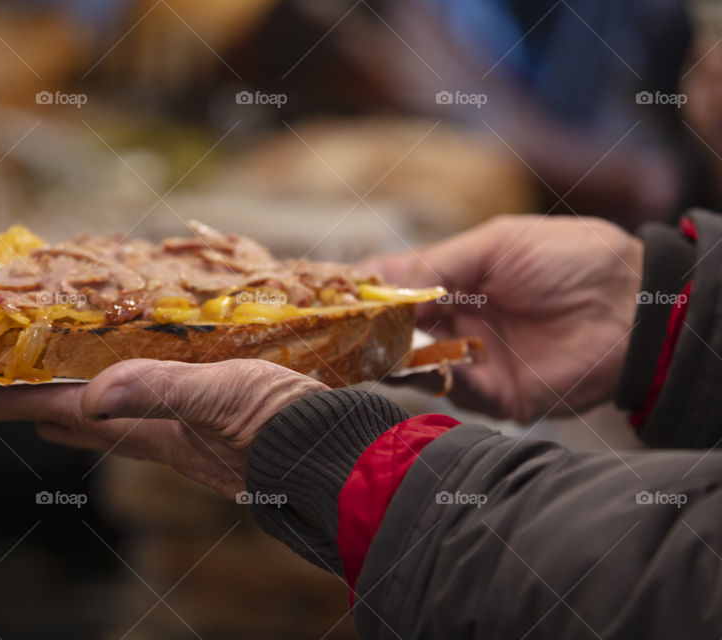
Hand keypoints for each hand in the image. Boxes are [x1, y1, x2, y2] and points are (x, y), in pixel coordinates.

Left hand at [33, 359, 326, 497]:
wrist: (340, 454)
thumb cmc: (283, 426)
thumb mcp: (221, 397)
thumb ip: (160, 392)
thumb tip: (92, 396)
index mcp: (153, 428)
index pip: (66, 412)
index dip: (12, 403)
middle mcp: (163, 435)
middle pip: (84, 423)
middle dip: (40, 413)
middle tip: (1, 404)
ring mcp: (190, 435)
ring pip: (119, 421)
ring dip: (82, 413)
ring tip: (59, 406)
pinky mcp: (218, 426)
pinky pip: (159, 411)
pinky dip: (136, 402)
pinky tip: (147, 399)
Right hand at [359, 215, 642, 421]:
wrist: (634, 305)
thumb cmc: (571, 260)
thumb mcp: (496, 245)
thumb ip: (434, 263)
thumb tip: (374, 274)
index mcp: (456, 282)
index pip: (396, 290)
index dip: (364, 293)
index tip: (329, 294)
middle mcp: (457, 324)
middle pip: (396, 332)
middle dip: (368, 330)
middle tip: (338, 327)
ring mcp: (473, 361)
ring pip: (414, 365)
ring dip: (392, 355)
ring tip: (374, 341)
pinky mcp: (494, 396)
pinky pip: (451, 390)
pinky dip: (431, 378)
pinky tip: (421, 360)